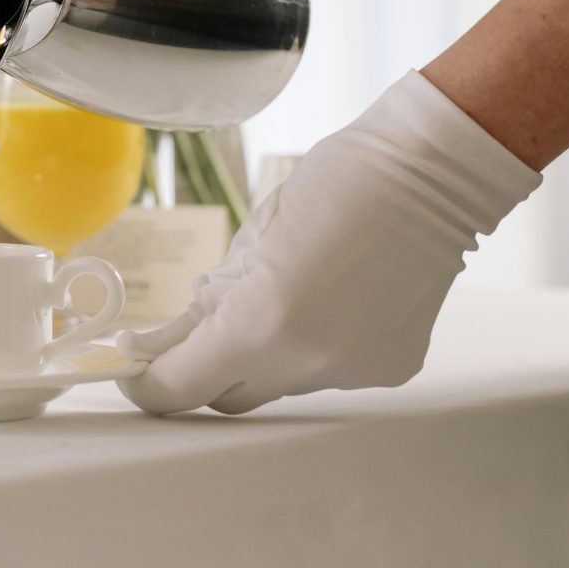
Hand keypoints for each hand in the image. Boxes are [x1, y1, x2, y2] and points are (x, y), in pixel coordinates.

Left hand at [117, 71, 539, 414]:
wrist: (431, 174)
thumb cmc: (338, 185)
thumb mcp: (251, 237)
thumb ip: (206, 303)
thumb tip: (162, 344)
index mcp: (259, 323)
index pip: (179, 387)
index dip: (150, 382)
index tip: (137, 367)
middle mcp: (306, 362)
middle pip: (227, 393)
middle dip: (208, 365)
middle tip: (208, 322)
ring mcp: (352, 372)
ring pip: (283, 380)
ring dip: (271, 349)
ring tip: (300, 285)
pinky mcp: (389, 369)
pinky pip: (331, 370)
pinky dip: (321, 343)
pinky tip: (342, 295)